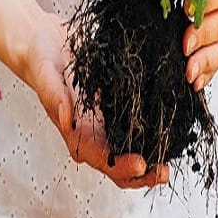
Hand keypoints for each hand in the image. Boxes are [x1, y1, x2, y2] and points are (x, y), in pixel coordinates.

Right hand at [24, 13, 169, 188]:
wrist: (48, 43)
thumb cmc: (43, 60)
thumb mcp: (45, 74)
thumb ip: (54, 97)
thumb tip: (67, 120)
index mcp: (76, 133)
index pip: (99, 158)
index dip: (120, 166)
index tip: (140, 165)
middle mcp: (94, 134)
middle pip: (119, 165)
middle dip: (142, 174)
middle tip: (163, 173)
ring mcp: (108, 124)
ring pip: (132, 149)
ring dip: (152, 159)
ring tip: (173, 160)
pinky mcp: (120, 109)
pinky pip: (140, 126)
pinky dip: (156, 133)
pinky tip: (175, 131)